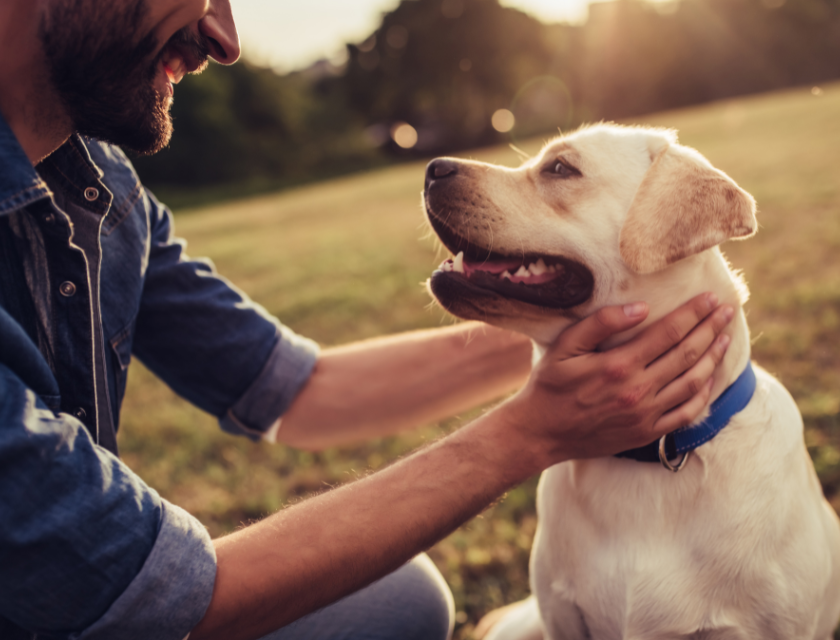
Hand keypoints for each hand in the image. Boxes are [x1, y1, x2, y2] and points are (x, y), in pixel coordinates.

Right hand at [505, 293, 733, 464]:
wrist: (540, 433)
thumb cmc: (549, 385)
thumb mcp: (565, 347)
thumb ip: (601, 324)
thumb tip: (641, 308)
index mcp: (618, 365)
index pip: (669, 332)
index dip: (694, 313)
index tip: (711, 298)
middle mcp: (637, 390)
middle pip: (687, 354)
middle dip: (711, 329)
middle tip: (727, 311)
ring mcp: (645, 414)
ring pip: (693, 382)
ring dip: (713, 357)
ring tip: (725, 338)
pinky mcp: (647, 433)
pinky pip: (686, 413)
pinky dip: (704, 394)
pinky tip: (710, 377)